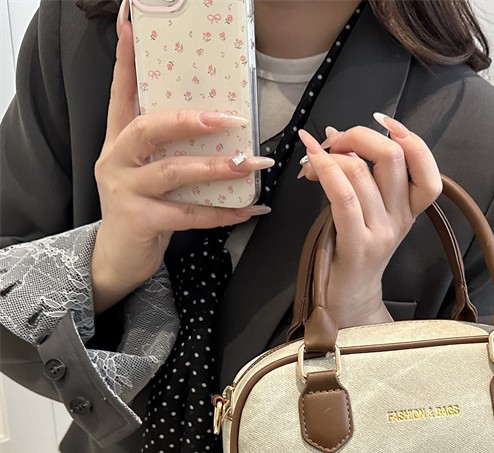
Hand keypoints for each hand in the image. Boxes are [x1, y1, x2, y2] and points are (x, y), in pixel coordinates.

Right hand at [91, 7, 271, 313]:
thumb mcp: (147, 171)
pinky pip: (188, 215)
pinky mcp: (140, 220)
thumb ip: (168, 148)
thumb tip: (212, 122)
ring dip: (216, 168)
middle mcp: (116, 160)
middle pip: (149, 128)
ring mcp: (125, 190)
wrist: (118, 258)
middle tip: (229, 118)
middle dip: (190, 120)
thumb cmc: (142, 209)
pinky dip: (223, 213)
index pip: (122, 93)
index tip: (131, 25)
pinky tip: (249, 209)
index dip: (128, 61)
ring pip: (174, 172)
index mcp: (118, 141)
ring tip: (250, 164)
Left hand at [297, 115, 441, 326]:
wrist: (348, 298)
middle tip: (334, 140)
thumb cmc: (354, 250)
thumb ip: (363, 175)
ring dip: (331, 154)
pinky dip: (325, 169)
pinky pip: (343, 197)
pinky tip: (310, 161)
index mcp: (410, 210)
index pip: (428, 171)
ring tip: (314, 159)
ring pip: (361, 171)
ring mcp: (380, 233)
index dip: (411, 139)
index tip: (384, 124)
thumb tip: (336, 134)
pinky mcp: (357, 244)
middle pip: (392, 158)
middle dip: (359, 135)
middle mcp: (400, 220)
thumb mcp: (371, 213)